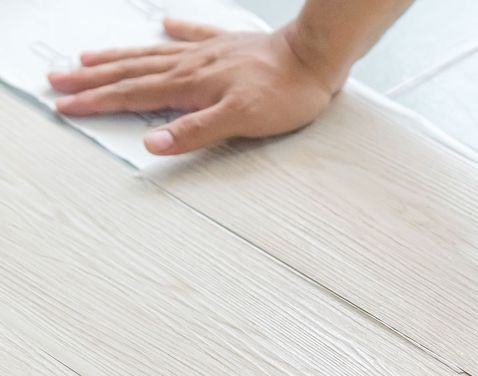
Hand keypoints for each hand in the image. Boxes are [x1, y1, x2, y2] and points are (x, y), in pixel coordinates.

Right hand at [47, 18, 343, 155]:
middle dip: (93, 80)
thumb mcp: (240, 121)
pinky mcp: (230, 45)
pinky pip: (194, 35)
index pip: (133, 96)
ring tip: (89, 57)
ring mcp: (209, 53)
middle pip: (132, 72)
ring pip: (152, 54)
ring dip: (118, 58)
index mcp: (190, 85)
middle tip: (58, 82)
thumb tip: (152, 145)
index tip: (66, 107)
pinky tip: (166, 24)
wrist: (315, 58)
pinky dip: (176, 30)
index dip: (97, 103)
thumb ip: (195, 133)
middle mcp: (192, 65)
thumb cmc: (285, 92)